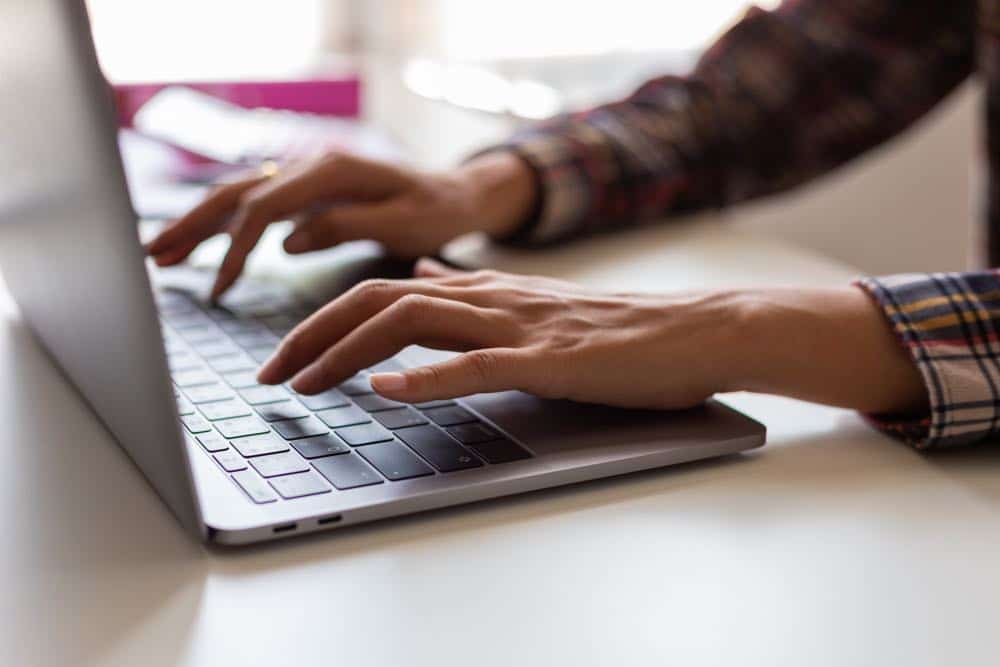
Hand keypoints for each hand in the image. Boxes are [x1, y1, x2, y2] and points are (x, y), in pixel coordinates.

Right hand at [146, 152, 535, 299]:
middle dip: (193, 226)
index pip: (265, 207)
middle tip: (154, 257)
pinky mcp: (307, 192)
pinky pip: (255, 204)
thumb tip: (289, 240)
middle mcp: (311, 167)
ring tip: (161, 254)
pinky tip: (203, 246)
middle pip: (237, 192)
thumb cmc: (437, 209)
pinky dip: (224, 224)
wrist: (456, 193)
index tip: (222, 289)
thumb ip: (349, 225)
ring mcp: (305, 177)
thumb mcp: (405, 221)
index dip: (237, 247)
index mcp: (332, 172)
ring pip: (239, 195)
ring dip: (198, 223)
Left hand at [258, 260, 928, 414]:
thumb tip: (420, 281)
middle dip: (311, 336)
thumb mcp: (530, 305)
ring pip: (412, 324)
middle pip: (377, 301)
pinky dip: (425, 378)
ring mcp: (519, 326)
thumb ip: (471, 295)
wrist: (694, 331)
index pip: (383, 293)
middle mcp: (491, 299)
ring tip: (302, 385)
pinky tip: (387, 393)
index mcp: (485, 291)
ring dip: (347, 355)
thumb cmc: (618, 330)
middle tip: (267, 376)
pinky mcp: (550, 360)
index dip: (324, 323)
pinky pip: (476, 365)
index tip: (286, 357)